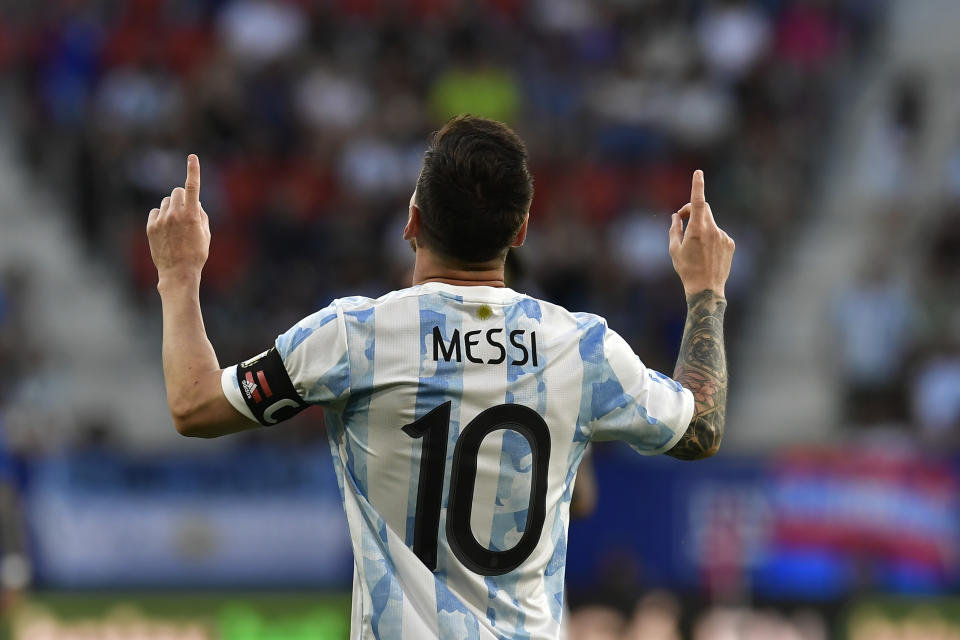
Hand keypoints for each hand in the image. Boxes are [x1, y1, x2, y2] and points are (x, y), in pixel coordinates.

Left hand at [146, 154, 209, 285]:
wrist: (178, 273)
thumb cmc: (196, 254)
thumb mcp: (206, 235)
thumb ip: (201, 215)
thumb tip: (196, 203)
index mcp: (192, 215)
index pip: (193, 187)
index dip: (193, 170)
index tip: (192, 157)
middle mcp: (175, 214)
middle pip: (178, 192)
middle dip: (183, 198)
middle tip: (186, 212)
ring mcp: (161, 220)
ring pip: (166, 202)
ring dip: (172, 208)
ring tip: (176, 226)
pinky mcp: (151, 226)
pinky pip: (156, 212)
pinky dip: (161, 217)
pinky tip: (166, 231)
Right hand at [668, 170, 734, 297]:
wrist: (706, 288)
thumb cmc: (687, 269)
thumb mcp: (674, 249)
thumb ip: (674, 229)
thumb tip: (676, 216)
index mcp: (697, 230)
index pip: (697, 202)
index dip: (698, 185)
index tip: (698, 172)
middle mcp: (713, 230)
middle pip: (703, 209)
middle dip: (692, 210)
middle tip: (682, 219)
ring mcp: (724, 236)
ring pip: (710, 223)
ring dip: (701, 227)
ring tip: (696, 247)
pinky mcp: (730, 243)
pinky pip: (719, 233)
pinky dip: (711, 237)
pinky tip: (707, 253)